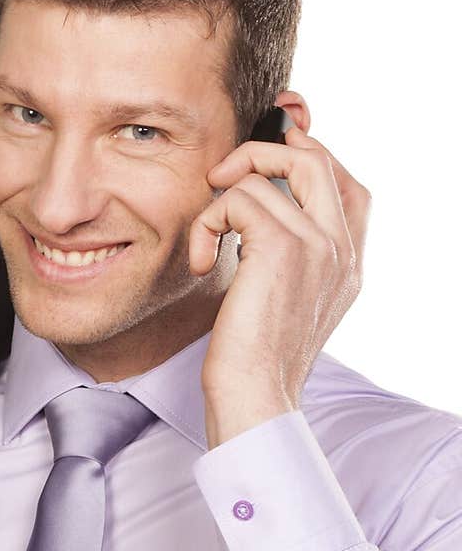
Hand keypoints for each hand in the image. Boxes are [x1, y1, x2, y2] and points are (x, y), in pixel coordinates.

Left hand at [189, 122, 370, 414]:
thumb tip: (258, 214)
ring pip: (266, 175)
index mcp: (349, 264)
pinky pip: (237, 199)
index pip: (347, 183)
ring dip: (220, 202)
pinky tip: (202, 261)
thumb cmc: (255, 361)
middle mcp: (342, 250)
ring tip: (208, 244)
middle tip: (223, 177)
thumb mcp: (284, 303)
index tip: (260, 162)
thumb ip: (290, 257)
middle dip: (262, 152)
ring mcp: (319, 245)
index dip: (306, 157)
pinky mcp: (283, 248)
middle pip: (316, 159)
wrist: (255, 398)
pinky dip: (207, 223)